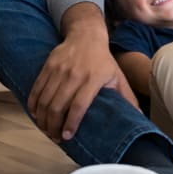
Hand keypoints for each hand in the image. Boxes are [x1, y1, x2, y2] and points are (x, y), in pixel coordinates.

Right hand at [27, 11, 138, 142]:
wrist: (86, 35)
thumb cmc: (103, 61)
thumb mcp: (118, 77)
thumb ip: (127, 98)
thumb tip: (139, 117)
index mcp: (93, 79)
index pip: (79, 105)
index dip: (71, 123)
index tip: (67, 136)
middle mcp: (75, 74)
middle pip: (58, 106)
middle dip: (53, 126)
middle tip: (55, 137)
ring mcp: (59, 70)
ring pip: (45, 100)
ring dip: (42, 118)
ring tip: (46, 129)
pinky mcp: (48, 66)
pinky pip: (36, 89)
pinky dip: (33, 104)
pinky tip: (36, 114)